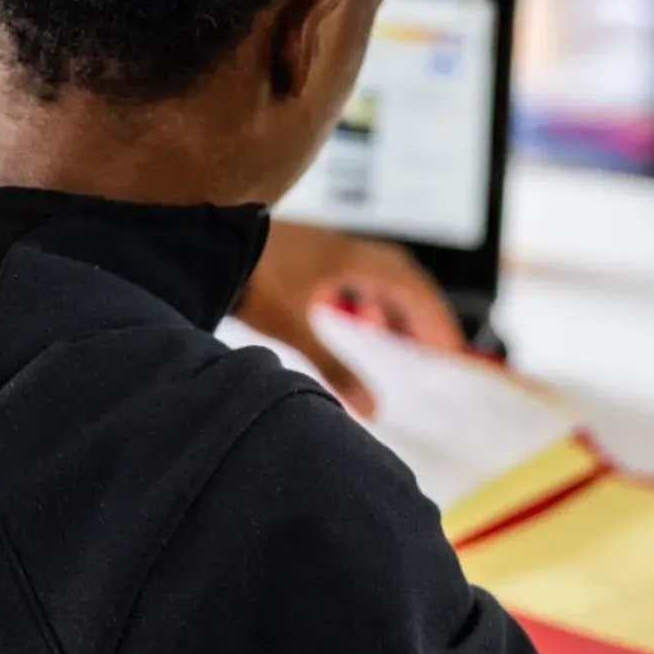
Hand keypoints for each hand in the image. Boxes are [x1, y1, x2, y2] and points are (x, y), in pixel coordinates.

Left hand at [237, 221, 463, 416]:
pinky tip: (354, 319)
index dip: (436, 318)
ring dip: (395, 304)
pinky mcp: (307, 254)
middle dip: (423, 312)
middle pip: (402, 276)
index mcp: (351, 258)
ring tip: (401, 340)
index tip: (452, 351)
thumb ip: (334, 369)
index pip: (411, 287)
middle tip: (437, 349)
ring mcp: (325, 248)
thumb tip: (374, 410)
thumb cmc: (251, 279)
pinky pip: (354, 271)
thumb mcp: (293, 329)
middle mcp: (344, 248)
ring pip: (377, 273)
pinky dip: (366, 296)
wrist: (201, 243)